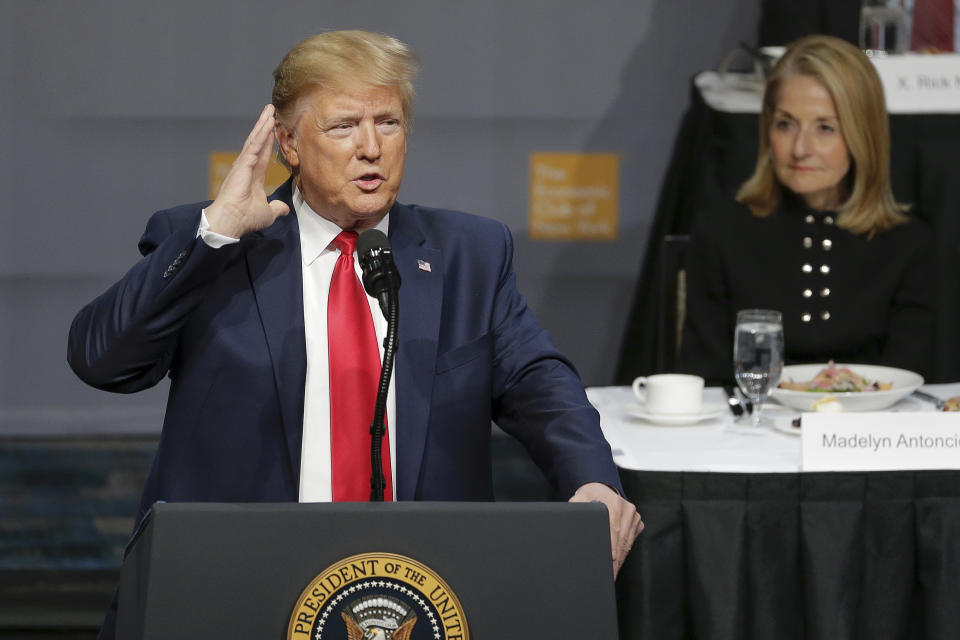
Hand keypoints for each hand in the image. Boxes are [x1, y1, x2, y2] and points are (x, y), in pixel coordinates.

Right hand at [205, 104, 290, 237]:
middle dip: (265, 126)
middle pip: (259, 142)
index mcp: (253, 176)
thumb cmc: (245, 218)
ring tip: (270, 111)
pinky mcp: (242, 165)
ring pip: (256, 140)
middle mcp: (247, 167)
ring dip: (263, 125)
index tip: (274, 129)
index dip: (269, 141)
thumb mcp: (267, 213)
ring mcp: (244, 164)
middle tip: (271, 111)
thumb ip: (276, 208)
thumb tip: (284, 209)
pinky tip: (267, 124)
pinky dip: (261, 135)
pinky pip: (254, 147)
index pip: (264, 154)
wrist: (231, 222)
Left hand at [569, 482, 642, 577]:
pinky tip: (617, 564)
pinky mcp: (637, 523)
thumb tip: (575, 520)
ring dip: (621, 559)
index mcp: (614, 503)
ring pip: (628, 542)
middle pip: (622, 538)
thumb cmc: (589, 497)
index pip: (614, 527)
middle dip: (616, 558)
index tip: (611, 558)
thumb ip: (576, 507)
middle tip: (609, 574)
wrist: (601, 490)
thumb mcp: (579, 499)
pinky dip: (624, 553)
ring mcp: (634, 516)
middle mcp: (627, 509)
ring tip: (612, 573)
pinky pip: (631, 541)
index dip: (612, 544)